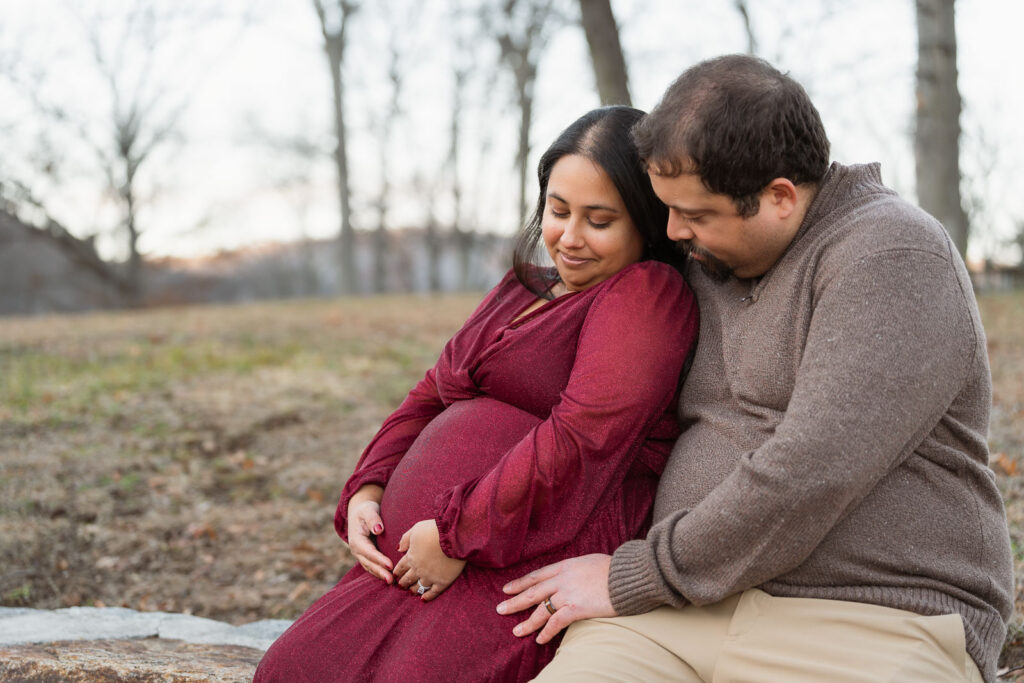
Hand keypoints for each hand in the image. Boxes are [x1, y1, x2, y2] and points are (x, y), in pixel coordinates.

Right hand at [346, 484, 392, 583]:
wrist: (360, 511)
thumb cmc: (366, 509)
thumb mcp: (368, 510)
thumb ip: (373, 519)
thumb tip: (378, 529)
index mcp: (356, 539)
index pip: (368, 551)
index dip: (379, 559)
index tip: (390, 565)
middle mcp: (356, 549)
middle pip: (369, 563)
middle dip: (380, 571)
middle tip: (391, 579)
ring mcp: (360, 553)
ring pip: (370, 567)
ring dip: (380, 574)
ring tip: (391, 581)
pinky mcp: (366, 555)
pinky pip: (372, 565)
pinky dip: (379, 572)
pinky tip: (389, 577)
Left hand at [393, 519, 465, 600]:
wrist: (453, 537)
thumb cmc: (434, 530)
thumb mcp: (416, 529)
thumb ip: (405, 539)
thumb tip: (398, 549)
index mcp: (411, 556)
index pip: (401, 567)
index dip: (398, 572)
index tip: (395, 576)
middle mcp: (418, 569)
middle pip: (408, 578)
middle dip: (403, 582)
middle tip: (401, 586)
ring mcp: (430, 577)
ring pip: (419, 586)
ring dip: (413, 590)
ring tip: (411, 592)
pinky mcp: (442, 581)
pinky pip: (433, 592)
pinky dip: (427, 596)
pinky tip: (423, 599)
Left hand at [496, 554, 614, 643]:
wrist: (627, 574)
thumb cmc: (615, 568)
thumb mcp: (590, 561)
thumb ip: (577, 569)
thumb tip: (574, 574)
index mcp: (565, 565)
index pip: (536, 575)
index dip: (520, 582)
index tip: (507, 588)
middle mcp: (562, 579)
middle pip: (532, 591)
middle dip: (514, 601)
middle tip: (500, 609)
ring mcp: (567, 593)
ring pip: (540, 609)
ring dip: (527, 622)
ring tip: (516, 631)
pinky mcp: (576, 608)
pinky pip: (556, 622)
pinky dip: (546, 632)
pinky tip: (540, 640)